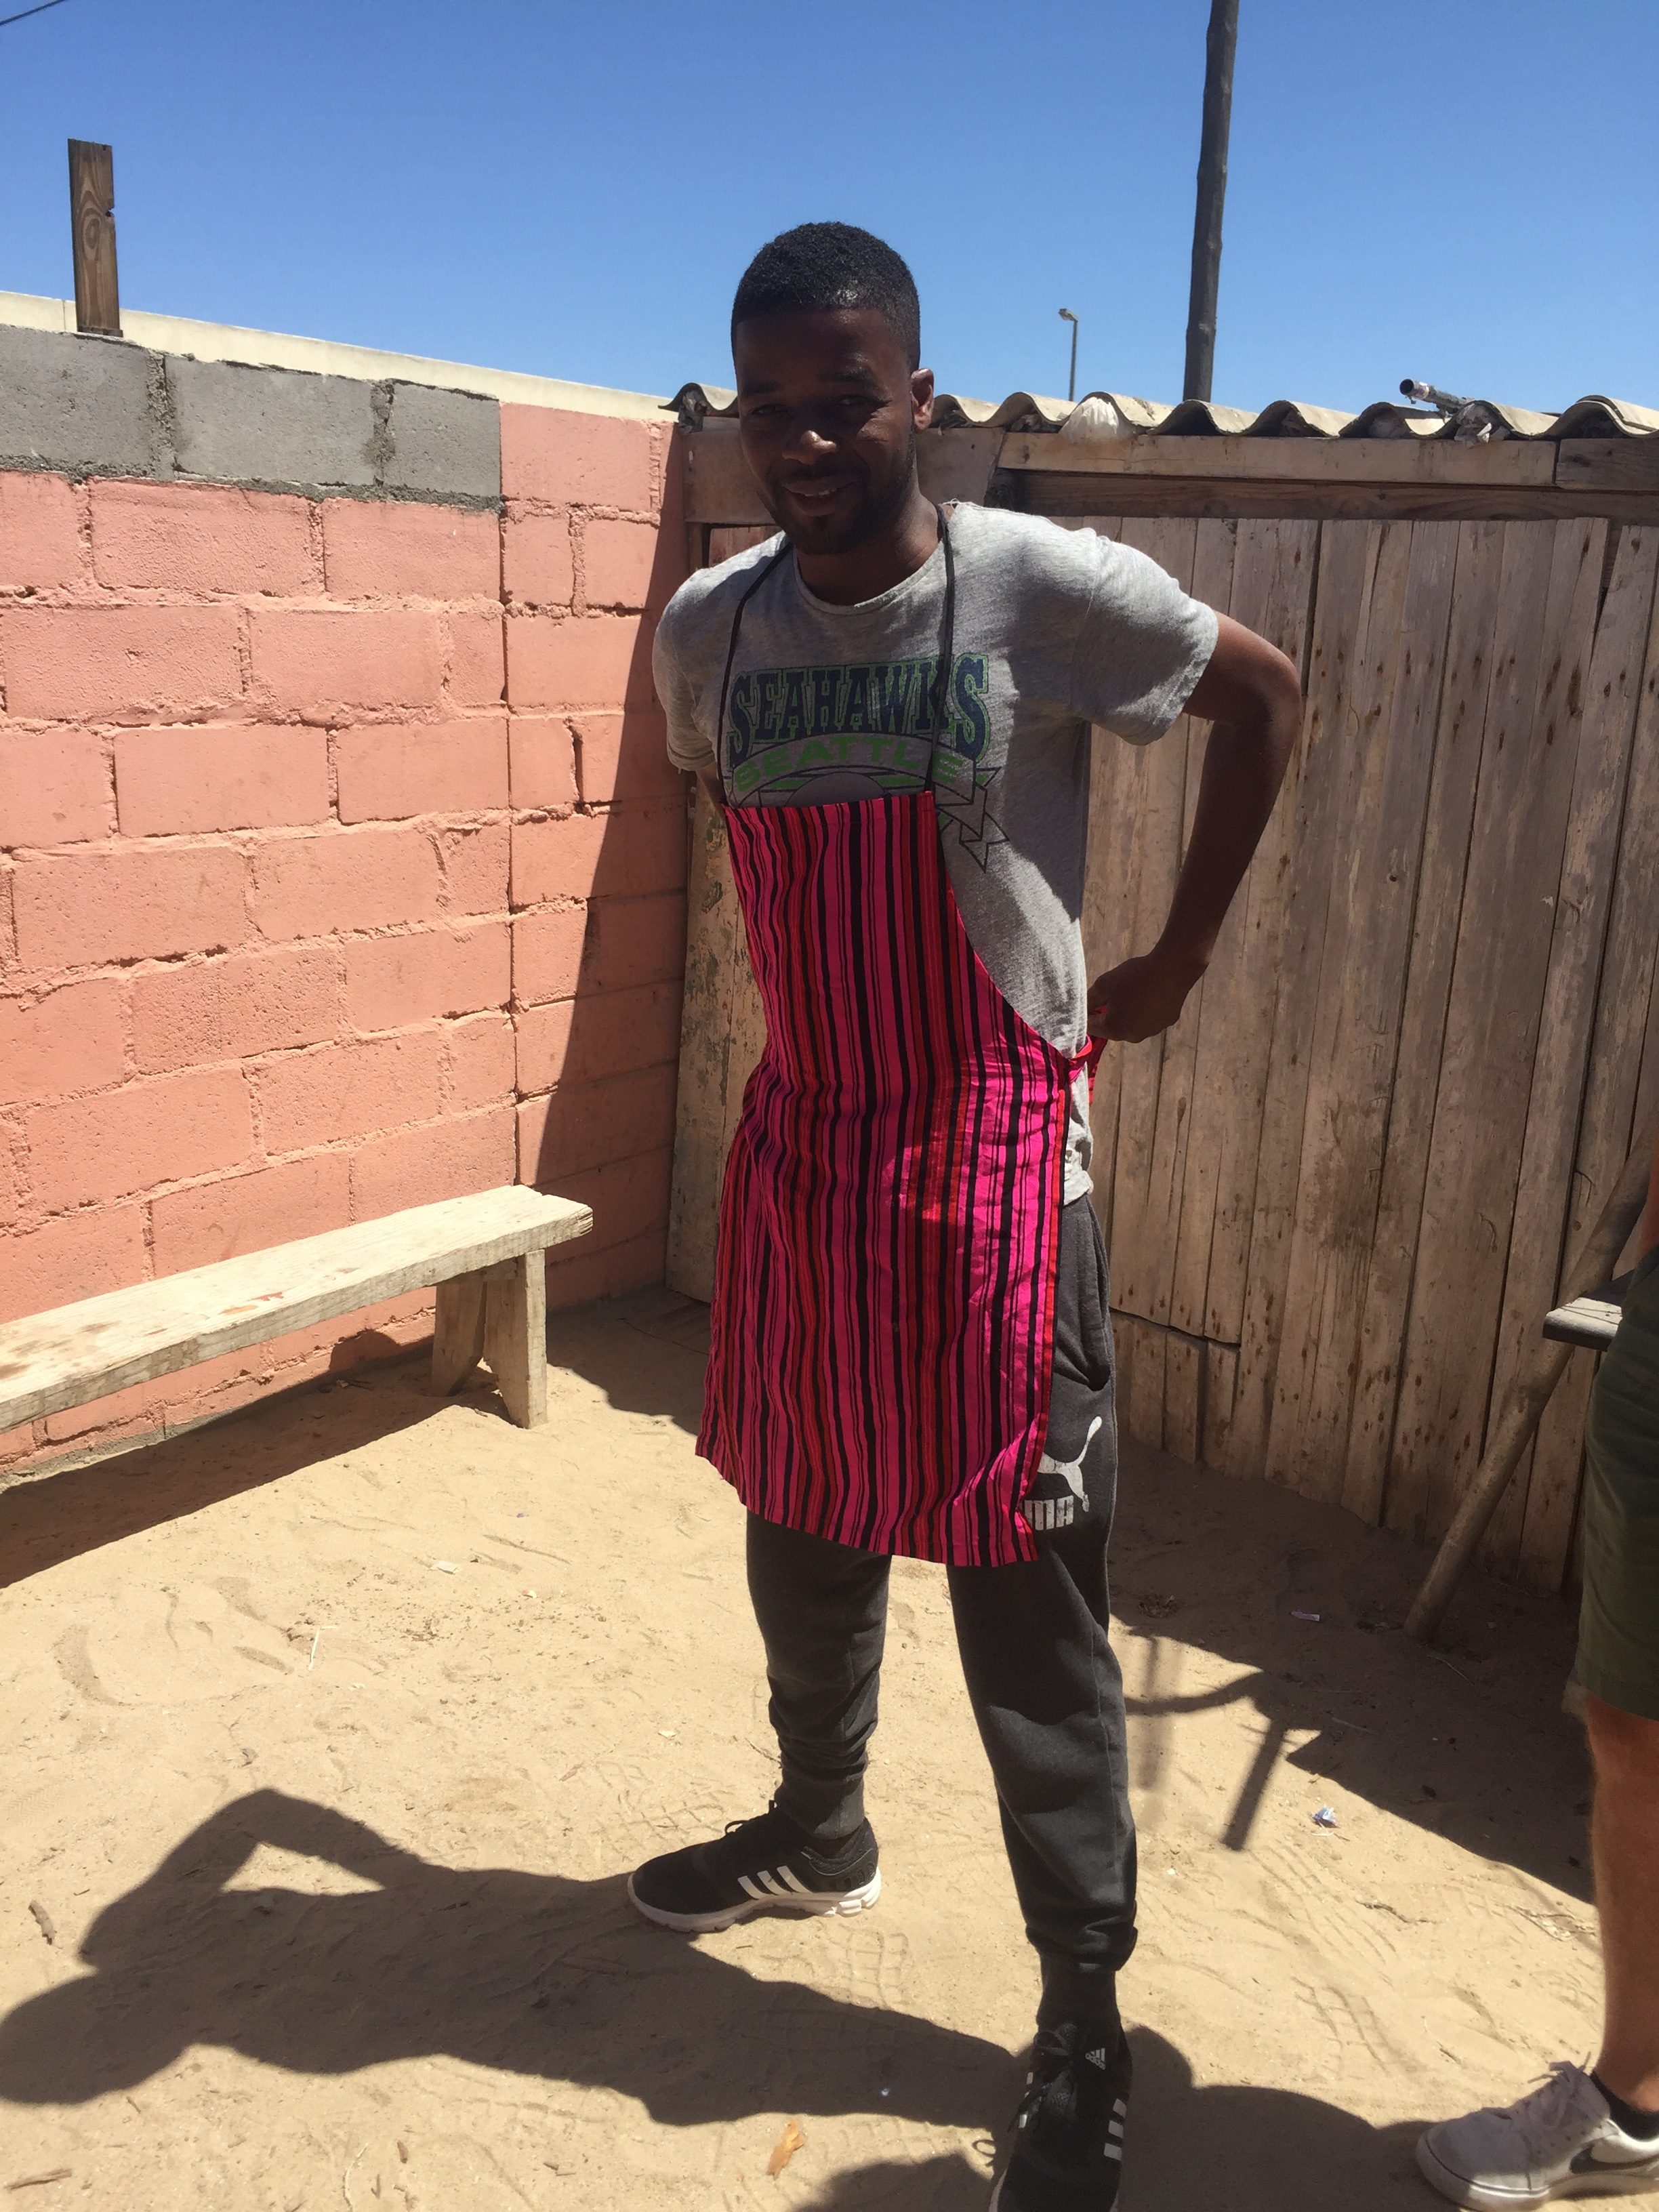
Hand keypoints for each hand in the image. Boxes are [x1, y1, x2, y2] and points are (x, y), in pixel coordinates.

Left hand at [1088, 947, 1206, 1045]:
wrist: (1172, 969)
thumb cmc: (1134, 976)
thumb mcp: (1103, 984)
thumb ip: (1089, 999)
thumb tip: (1084, 1008)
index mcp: (1115, 1030)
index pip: (1091, 1027)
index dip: (1086, 1014)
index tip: (1088, 1000)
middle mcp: (1134, 1037)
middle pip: (1112, 1028)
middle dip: (1107, 1014)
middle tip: (1110, 994)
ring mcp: (1153, 1031)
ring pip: (1132, 1023)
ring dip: (1127, 1013)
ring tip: (1132, 991)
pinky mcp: (1168, 1022)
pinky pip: (1149, 1018)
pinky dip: (1145, 1009)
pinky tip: (1149, 992)